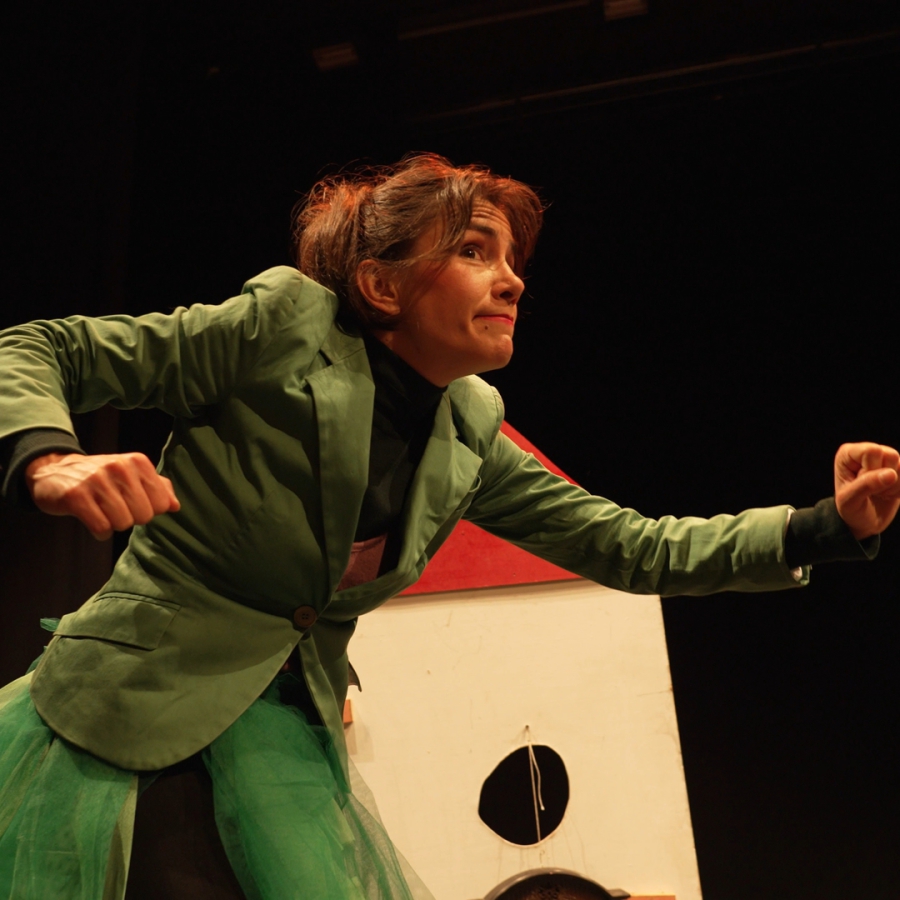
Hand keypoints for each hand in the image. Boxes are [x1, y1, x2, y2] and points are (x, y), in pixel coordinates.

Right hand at [26, 452, 180, 540]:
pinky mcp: (76, 496)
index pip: (161, 504)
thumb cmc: (101, 477)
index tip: (132, 503)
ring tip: (102, 511)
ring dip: (113, 524)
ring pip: (123, 523)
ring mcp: (96, 480)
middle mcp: (119, 467)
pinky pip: (102, 528)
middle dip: (131, 518)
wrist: (54, 470)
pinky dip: (99, 531)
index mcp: (137, 462)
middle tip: (115, 508)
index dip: (148, 510)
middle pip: (143, 516)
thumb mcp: (132, 475)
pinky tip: (92, 519)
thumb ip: (158, 487)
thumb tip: (175, 506)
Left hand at [834, 442, 899, 539]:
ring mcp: (885, 458)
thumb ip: (866, 485)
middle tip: (871, 491)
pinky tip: (888, 494)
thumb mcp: (850, 501)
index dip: (871, 470)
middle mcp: (867, 451)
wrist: (863, 522)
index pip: (872, 451)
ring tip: (878, 493)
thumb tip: (891, 473)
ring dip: (893, 486)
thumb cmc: (851, 510)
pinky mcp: (898, 469)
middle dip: (884, 479)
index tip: (860, 483)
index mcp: (848, 453)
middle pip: (891, 455)